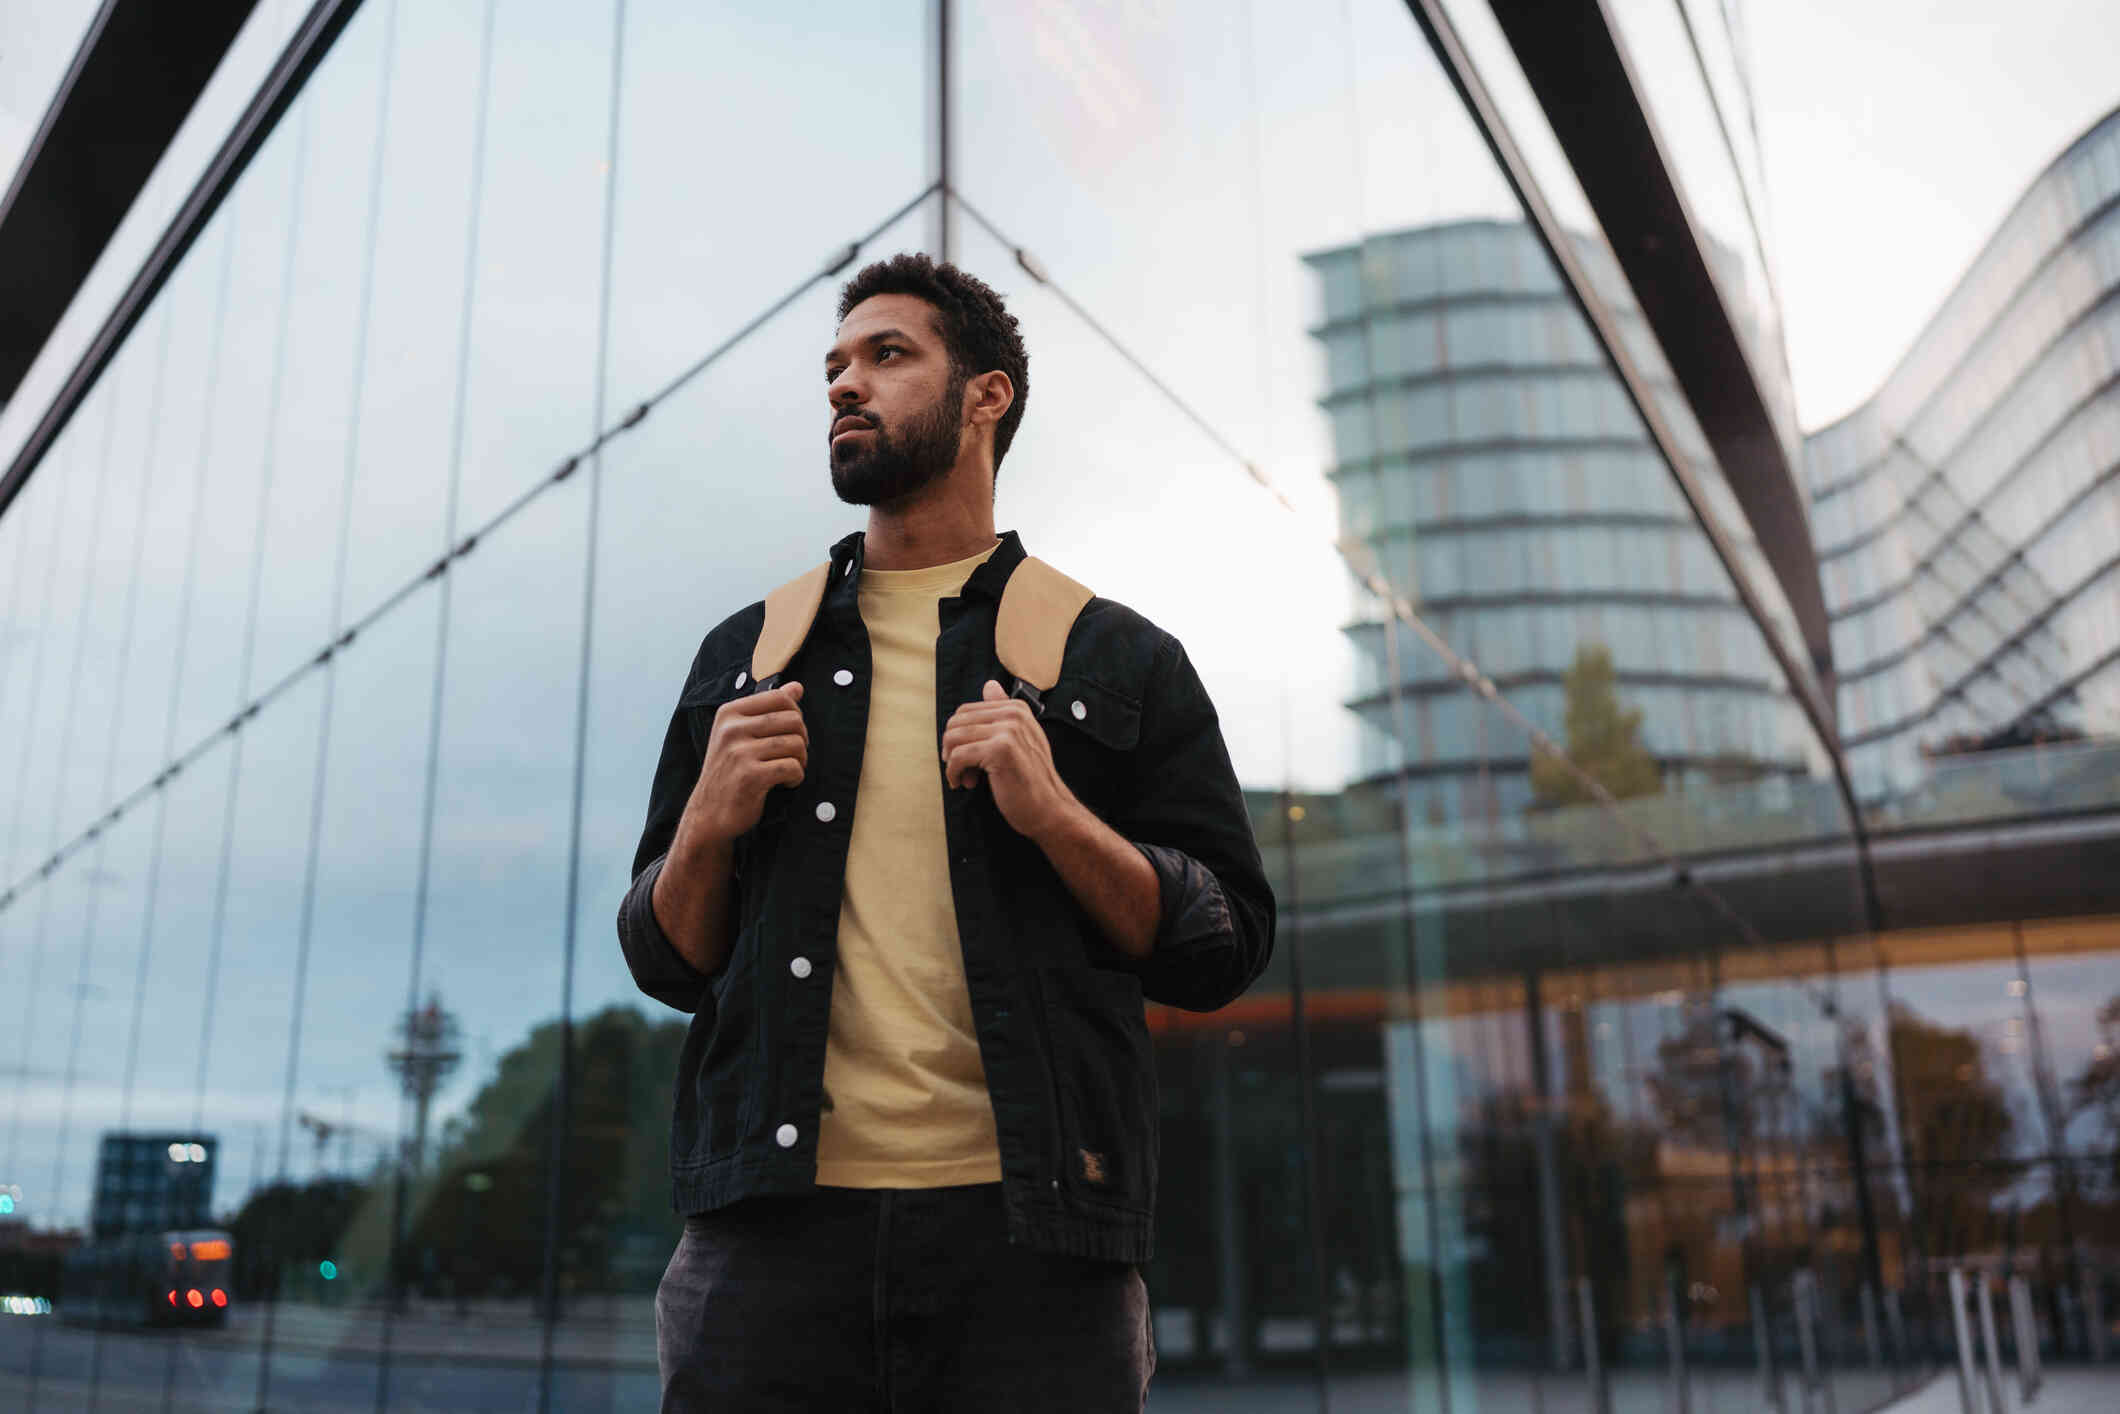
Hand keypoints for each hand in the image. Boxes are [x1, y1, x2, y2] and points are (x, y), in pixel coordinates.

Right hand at [682, 682, 808, 843]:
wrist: (709, 813)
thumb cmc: (728, 772)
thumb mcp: (740, 735)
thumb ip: (768, 709)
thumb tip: (797, 687)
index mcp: (729, 713)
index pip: (780, 697)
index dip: (795, 715)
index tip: (789, 733)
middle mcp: (732, 729)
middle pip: (793, 720)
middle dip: (802, 740)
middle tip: (792, 756)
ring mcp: (739, 752)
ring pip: (796, 744)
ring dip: (801, 761)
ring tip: (788, 771)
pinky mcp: (750, 776)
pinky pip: (792, 767)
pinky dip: (796, 777)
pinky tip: (785, 783)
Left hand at [942, 680, 1079, 841]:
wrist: (1049, 809)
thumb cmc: (1030, 780)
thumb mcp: (1019, 740)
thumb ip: (1002, 712)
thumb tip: (989, 685)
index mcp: (1016, 708)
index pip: (966, 711)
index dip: (959, 737)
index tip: (968, 758)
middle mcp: (1014, 714)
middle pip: (956, 722)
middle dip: (952, 748)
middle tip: (963, 770)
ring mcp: (1009, 730)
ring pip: (954, 737)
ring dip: (952, 762)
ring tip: (966, 778)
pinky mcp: (1001, 750)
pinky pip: (958, 756)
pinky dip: (953, 772)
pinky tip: (962, 783)